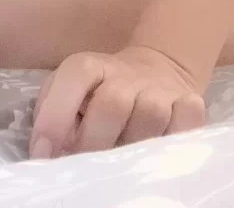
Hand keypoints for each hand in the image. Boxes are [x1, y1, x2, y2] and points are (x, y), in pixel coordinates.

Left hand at [29, 45, 205, 157]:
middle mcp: (128, 74)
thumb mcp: (71, 93)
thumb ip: (52, 113)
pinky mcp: (189, 101)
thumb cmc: (99, 93)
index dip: (56, 115)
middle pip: (113, 101)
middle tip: (85, 166)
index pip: (76, 75)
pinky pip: (188, 118)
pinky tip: (159, 153)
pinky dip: (176, 137)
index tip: (44, 154)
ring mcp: (161, 88)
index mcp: (93, 67)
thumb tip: (46, 150)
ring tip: (121, 165)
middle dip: (95, 142)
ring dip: (133, 145)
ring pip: (151, 113)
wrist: (154, 70)